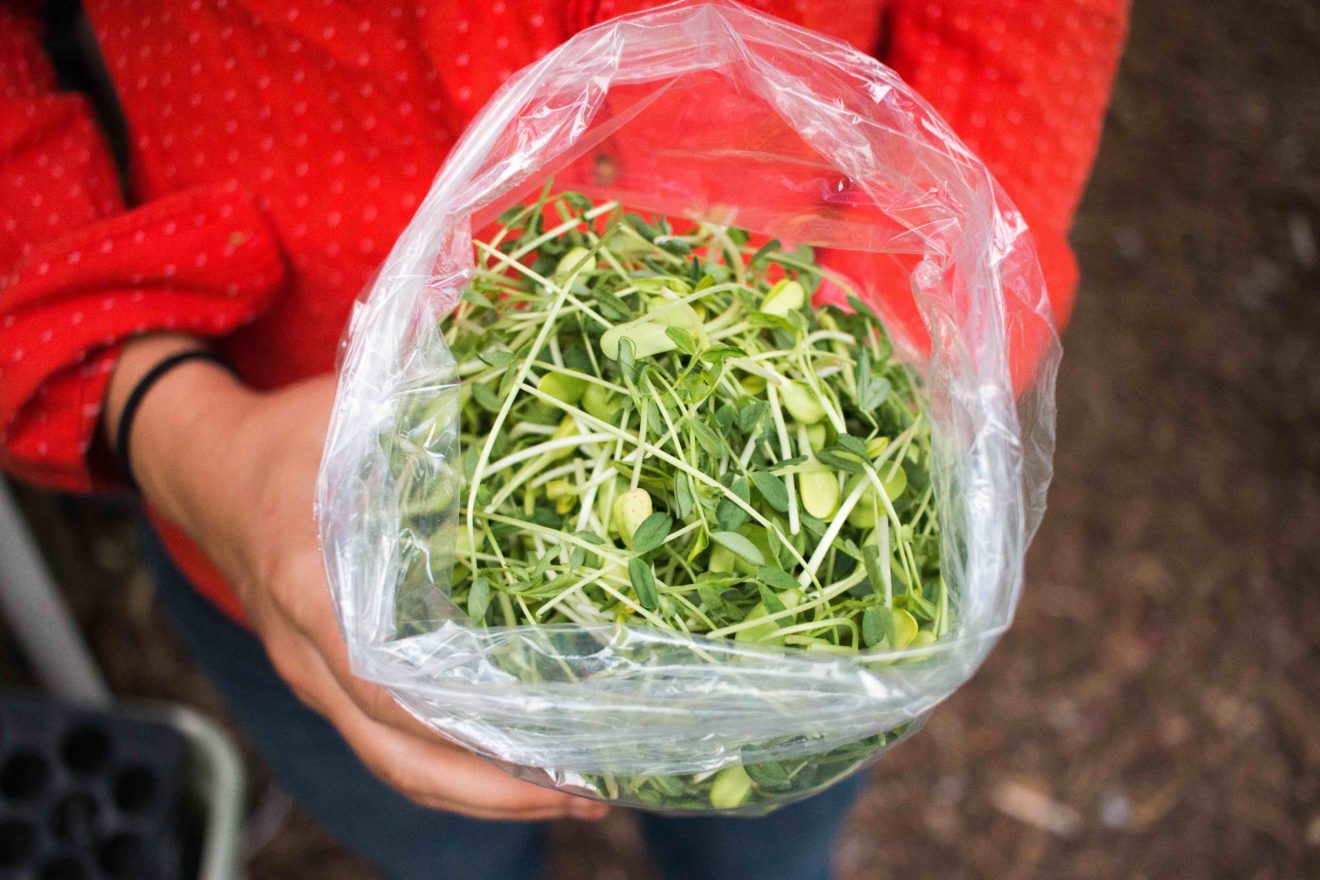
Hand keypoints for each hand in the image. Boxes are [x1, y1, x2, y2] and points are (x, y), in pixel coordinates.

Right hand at [108, 335, 606, 820]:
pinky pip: (386, 745)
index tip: (549, 745)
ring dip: (481, 793)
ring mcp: (313, 676)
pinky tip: (516, 766)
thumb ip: (426, 409)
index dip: (466, 727)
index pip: (387, 682)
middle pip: (398, 754)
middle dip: (494, 790)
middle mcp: (309, 651)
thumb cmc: (287, 436)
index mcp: (312, 585)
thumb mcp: (350, 410)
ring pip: (393, 764)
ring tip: (573, 793)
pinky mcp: (326, 680)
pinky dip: (452, 770)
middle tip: (589, 793)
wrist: (207, 470)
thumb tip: (525, 379)